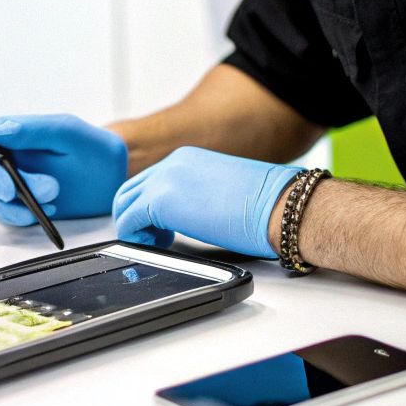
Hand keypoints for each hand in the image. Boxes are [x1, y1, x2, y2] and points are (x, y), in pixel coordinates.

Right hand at [0, 113, 127, 225]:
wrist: (114, 177)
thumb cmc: (93, 148)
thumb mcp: (67, 132)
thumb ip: (31, 129)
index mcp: (11, 135)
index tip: (7, 183)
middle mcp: (6, 159)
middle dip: (4, 190)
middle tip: (43, 192)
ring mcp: (12, 184)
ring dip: (16, 207)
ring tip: (51, 202)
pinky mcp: (21, 206)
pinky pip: (7, 216)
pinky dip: (23, 218)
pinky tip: (47, 211)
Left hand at [111, 146, 300, 256]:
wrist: (280, 205)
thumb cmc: (267, 205)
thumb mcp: (224, 191)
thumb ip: (200, 195)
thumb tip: (193, 213)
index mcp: (188, 159)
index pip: (151, 180)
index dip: (149, 207)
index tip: (162, 227)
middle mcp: (172, 163)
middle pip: (130, 188)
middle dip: (135, 216)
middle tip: (155, 238)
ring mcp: (164, 180)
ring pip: (124, 202)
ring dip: (133, 226)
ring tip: (157, 243)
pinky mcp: (161, 202)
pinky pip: (129, 221)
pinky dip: (134, 237)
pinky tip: (157, 247)